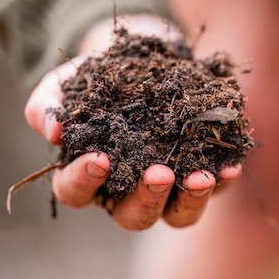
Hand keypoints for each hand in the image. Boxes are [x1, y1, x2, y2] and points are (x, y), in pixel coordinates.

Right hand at [24, 14, 241, 229]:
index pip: (75, 191)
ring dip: (190, 200)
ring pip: (177, 214)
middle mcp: (127, 191)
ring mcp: (167, 187)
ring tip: (203, 177)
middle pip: (134, 216)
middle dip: (147, 199)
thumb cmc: (96, 78)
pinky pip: (214, 187)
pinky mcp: (197, 170)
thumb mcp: (66, 83)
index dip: (84, 181)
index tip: (99, 160)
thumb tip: (54, 129)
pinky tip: (231, 165)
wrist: (140, 61)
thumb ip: (48, 105)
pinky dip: (223, 179)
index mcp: (88, 176)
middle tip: (158, 175)